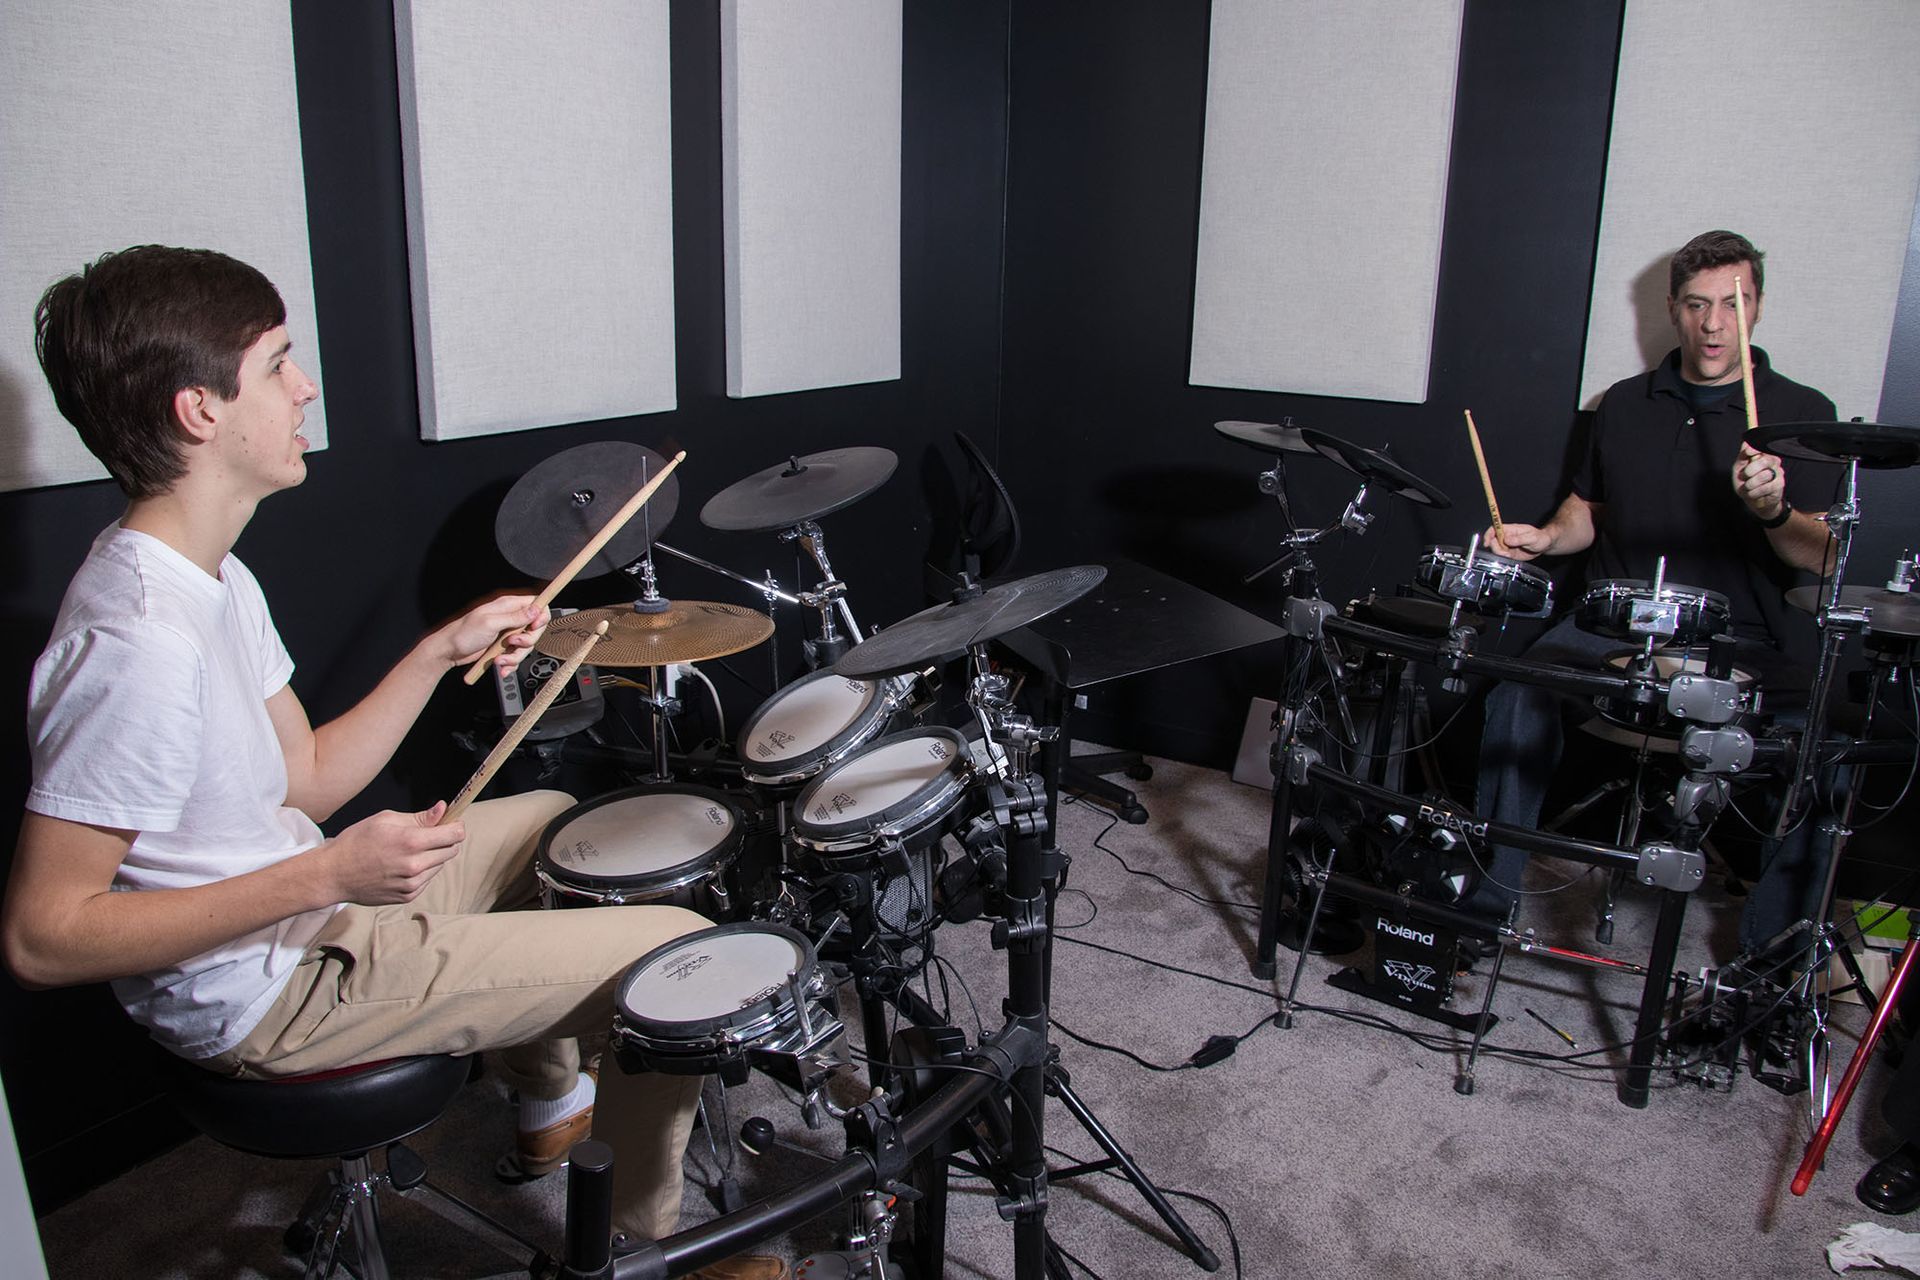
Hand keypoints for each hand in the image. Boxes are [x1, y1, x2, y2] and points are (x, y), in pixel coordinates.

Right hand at [321, 803, 464, 904]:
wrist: (334, 874)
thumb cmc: (356, 841)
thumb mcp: (385, 820)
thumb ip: (419, 817)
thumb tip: (443, 809)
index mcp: (411, 842)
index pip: (454, 835)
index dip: (456, 827)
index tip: (452, 823)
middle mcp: (415, 866)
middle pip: (452, 850)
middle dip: (446, 840)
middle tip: (429, 834)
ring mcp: (412, 884)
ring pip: (440, 865)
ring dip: (433, 856)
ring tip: (409, 850)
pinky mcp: (407, 896)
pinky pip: (427, 879)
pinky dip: (422, 870)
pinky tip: (402, 865)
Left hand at [437, 594, 549, 672]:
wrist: (449, 651)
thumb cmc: (462, 634)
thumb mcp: (490, 623)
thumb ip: (515, 617)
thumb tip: (536, 609)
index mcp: (507, 606)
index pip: (536, 604)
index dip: (541, 616)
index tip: (534, 627)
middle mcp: (510, 618)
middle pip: (535, 628)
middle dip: (527, 640)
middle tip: (513, 642)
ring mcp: (507, 634)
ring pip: (526, 645)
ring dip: (515, 656)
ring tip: (500, 658)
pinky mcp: (503, 647)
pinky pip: (516, 656)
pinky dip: (510, 664)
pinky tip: (500, 665)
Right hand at [1485, 522, 1550, 560]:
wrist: (1545, 545)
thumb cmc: (1540, 538)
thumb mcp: (1532, 537)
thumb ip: (1519, 539)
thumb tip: (1507, 539)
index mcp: (1510, 529)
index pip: (1494, 529)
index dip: (1488, 534)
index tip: (1488, 542)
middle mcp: (1507, 536)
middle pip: (1493, 541)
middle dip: (1496, 548)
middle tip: (1505, 552)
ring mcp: (1508, 545)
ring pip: (1496, 549)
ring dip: (1501, 553)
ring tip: (1510, 554)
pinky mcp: (1510, 552)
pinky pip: (1502, 555)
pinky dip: (1504, 558)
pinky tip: (1511, 557)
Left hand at [1734, 445, 1786, 520]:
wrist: (1753, 499)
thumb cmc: (1746, 481)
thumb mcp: (1739, 468)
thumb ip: (1742, 456)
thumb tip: (1746, 444)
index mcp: (1763, 455)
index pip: (1761, 448)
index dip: (1754, 450)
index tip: (1748, 453)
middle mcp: (1773, 462)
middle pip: (1764, 461)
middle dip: (1749, 471)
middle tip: (1744, 476)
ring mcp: (1778, 473)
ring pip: (1764, 475)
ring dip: (1750, 484)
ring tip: (1748, 487)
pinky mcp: (1779, 485)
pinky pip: (1765, 488)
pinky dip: (1754, 492)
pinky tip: (1752, 493)